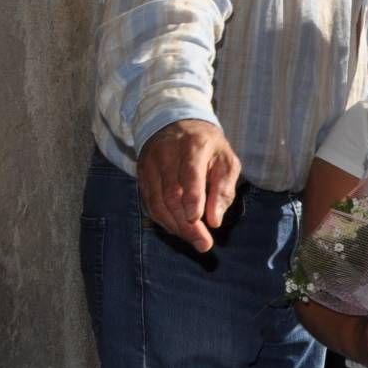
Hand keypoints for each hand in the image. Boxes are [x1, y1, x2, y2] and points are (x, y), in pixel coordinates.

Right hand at [137, 119, 240, 252]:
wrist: (175, 124)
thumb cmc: (208, 146)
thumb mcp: (226, 160)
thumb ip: (223, 189)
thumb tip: (215, 220)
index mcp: (193, 146)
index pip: (190, 174)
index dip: (192, 199)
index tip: (197, 220)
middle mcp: (167, 155)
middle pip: (171, 194)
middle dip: (187, 223)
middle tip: (203, 243)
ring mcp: (150, 165)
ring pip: (158, 202)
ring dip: (175, 226)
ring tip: (194, 240)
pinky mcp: (142, 176)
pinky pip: (150, 203)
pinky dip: (164, 220)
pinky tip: (178, 230)